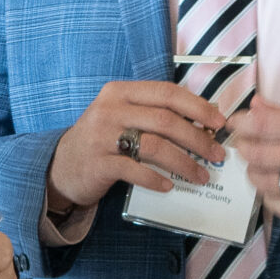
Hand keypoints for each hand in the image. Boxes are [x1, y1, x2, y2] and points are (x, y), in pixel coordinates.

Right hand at [46, 81, 230, 210]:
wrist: (61, 166)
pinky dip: (156, 179)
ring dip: (184, 162)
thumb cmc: (102, 140)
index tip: (218, 123)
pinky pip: (135, 171)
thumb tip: (203, 120)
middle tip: (217, 154)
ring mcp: (102, 136)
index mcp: (120, 92)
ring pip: (155, 146)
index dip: (197, 106)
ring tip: (201, 175)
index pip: (167, 92)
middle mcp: (110, 109)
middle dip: (197, 138)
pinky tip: (169, 186)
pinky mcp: (98, 163)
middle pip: (165, 120)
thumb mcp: (122, 116)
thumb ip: (153, 113)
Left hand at [229, 98, 279, 218]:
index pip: (264, 124)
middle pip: (260, 153)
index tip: (235, 123)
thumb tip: (255, 106)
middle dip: (243, 148)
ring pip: (268, 181)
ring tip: (256, 166)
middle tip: (242, 144)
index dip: (241, 123)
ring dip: (254, 173)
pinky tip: (270, 191)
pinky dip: (271, 200)